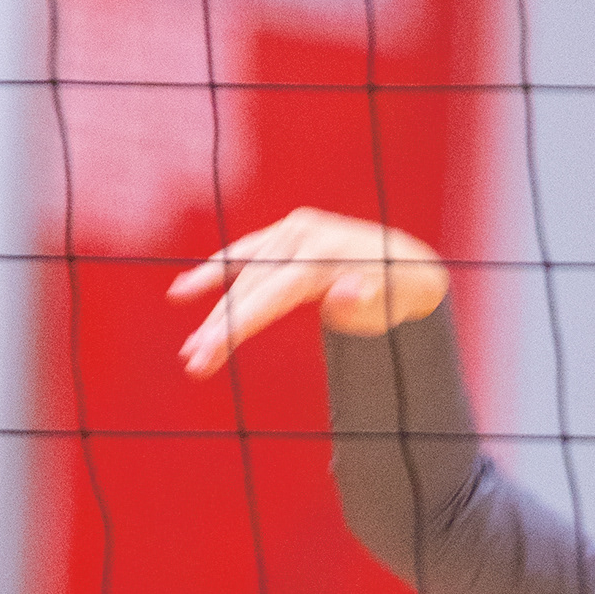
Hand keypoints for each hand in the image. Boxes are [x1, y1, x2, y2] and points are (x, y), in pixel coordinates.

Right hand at [169, 205, 448, 376]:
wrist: (408, 264)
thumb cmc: (398, 295)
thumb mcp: (391, 306)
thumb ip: (364, 303)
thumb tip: (342, 294)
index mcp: (323, 254)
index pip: (269, 294)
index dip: (236, 325)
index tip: (209, 353)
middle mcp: (303, 234)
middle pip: (250, 285)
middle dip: (218, 327)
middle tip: (193, 364)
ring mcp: (292, 229)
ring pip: (242, 272)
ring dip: (211, 308)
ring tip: (189, 346)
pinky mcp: (287, 232)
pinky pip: (245, 254)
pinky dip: (217, 271)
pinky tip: (186, 289)